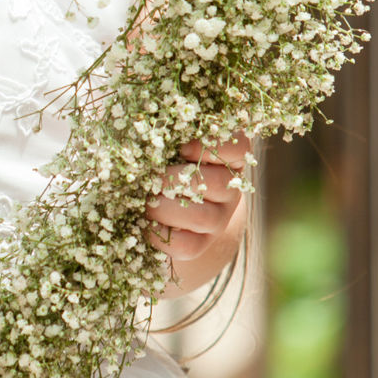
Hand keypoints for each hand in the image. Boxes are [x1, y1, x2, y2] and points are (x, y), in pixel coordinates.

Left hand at [148, 136, 250, 297]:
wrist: (171, 207)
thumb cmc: (168, 162)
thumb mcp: (172, 144)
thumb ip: (167, 135)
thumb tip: (139, 132)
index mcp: (228, 157)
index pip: (238, 146)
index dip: (211, 146)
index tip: (183, 148)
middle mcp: (230, 188)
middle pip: (217, 183)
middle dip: (173, 179)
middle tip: (150, 177)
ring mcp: (219, 219)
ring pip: (202, 217)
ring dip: (165, 209)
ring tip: (144, 202)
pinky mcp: (202, 244)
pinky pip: (187, 246)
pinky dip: (160, 236)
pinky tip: (145, 224)